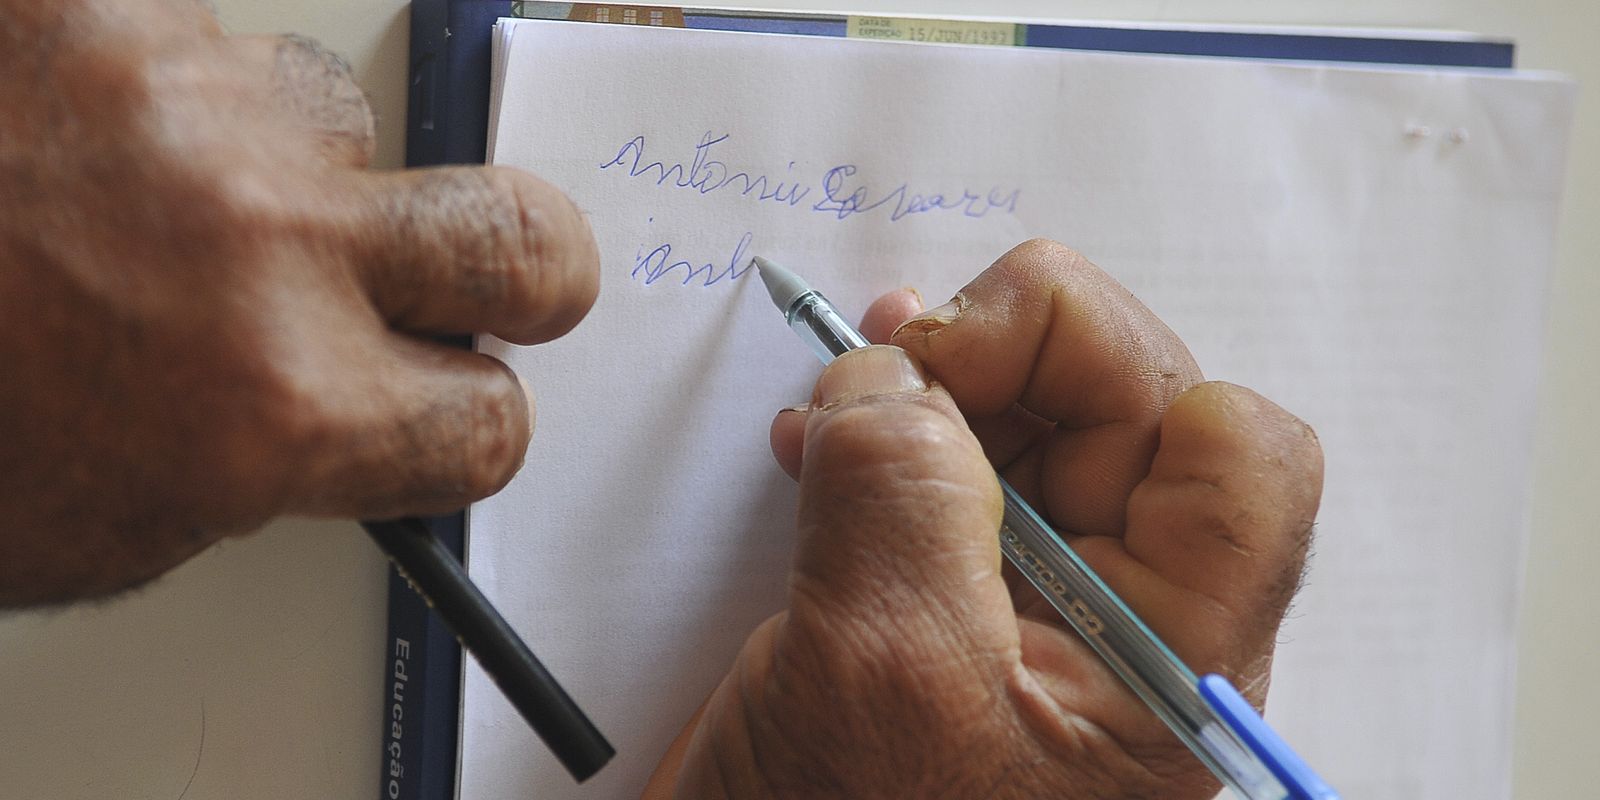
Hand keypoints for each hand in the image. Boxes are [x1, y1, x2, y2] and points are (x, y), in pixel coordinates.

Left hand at [0, 0, 597, 605]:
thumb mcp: (121, 519)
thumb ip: (286, 460)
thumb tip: (364, 414)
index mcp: (270, 410)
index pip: (489, 418)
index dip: (473, 422)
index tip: (448, 404)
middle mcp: (259, 249)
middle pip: (523, 239)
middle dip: (529, 272)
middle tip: (492, 278)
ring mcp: (184, 105)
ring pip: (334, 117)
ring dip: (277, 166)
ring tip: (151, 194)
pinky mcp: (93, 6)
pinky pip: (197, 36)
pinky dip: (155, 85)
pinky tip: (74, 131)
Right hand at [646, 240, 1321, 797]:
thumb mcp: (886, 670)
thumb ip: (901, 498)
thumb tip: (890, 373)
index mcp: (1166, 655)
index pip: (1237, 456)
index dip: (1119, 373)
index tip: (971, 372)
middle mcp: (1121, 618)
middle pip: (1125, 402)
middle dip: (1004, 351)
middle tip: (891, 359)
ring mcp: (1031, 604)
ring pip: (1028, 419)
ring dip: (936, 379)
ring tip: (843, 391)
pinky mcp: (947, 598)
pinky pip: (945, 468)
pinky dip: (881, 428)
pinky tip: (813, 441)